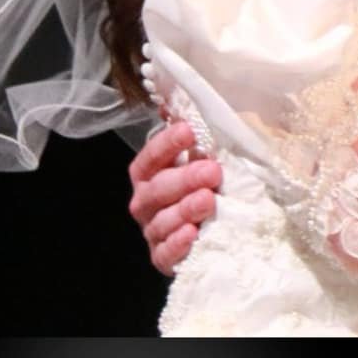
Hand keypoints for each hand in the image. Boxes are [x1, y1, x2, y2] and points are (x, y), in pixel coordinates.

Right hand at [127, 121, 221, 277]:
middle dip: (183, 178)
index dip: (167, 143)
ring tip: (208, 201)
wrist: (211, 232)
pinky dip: (177, 245)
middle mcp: (146, 201)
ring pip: (161, 221)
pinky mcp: (163, 258)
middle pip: (156, 189)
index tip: (190, 130)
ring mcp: (153, 231)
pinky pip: (164, 254)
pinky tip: (193, 235)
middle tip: (212, 171)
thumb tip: (178, 100)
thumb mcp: (203, 157)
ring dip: (184, 210)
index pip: (150, 157)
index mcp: (151, 173)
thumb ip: (194, 135)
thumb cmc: (204, 184)